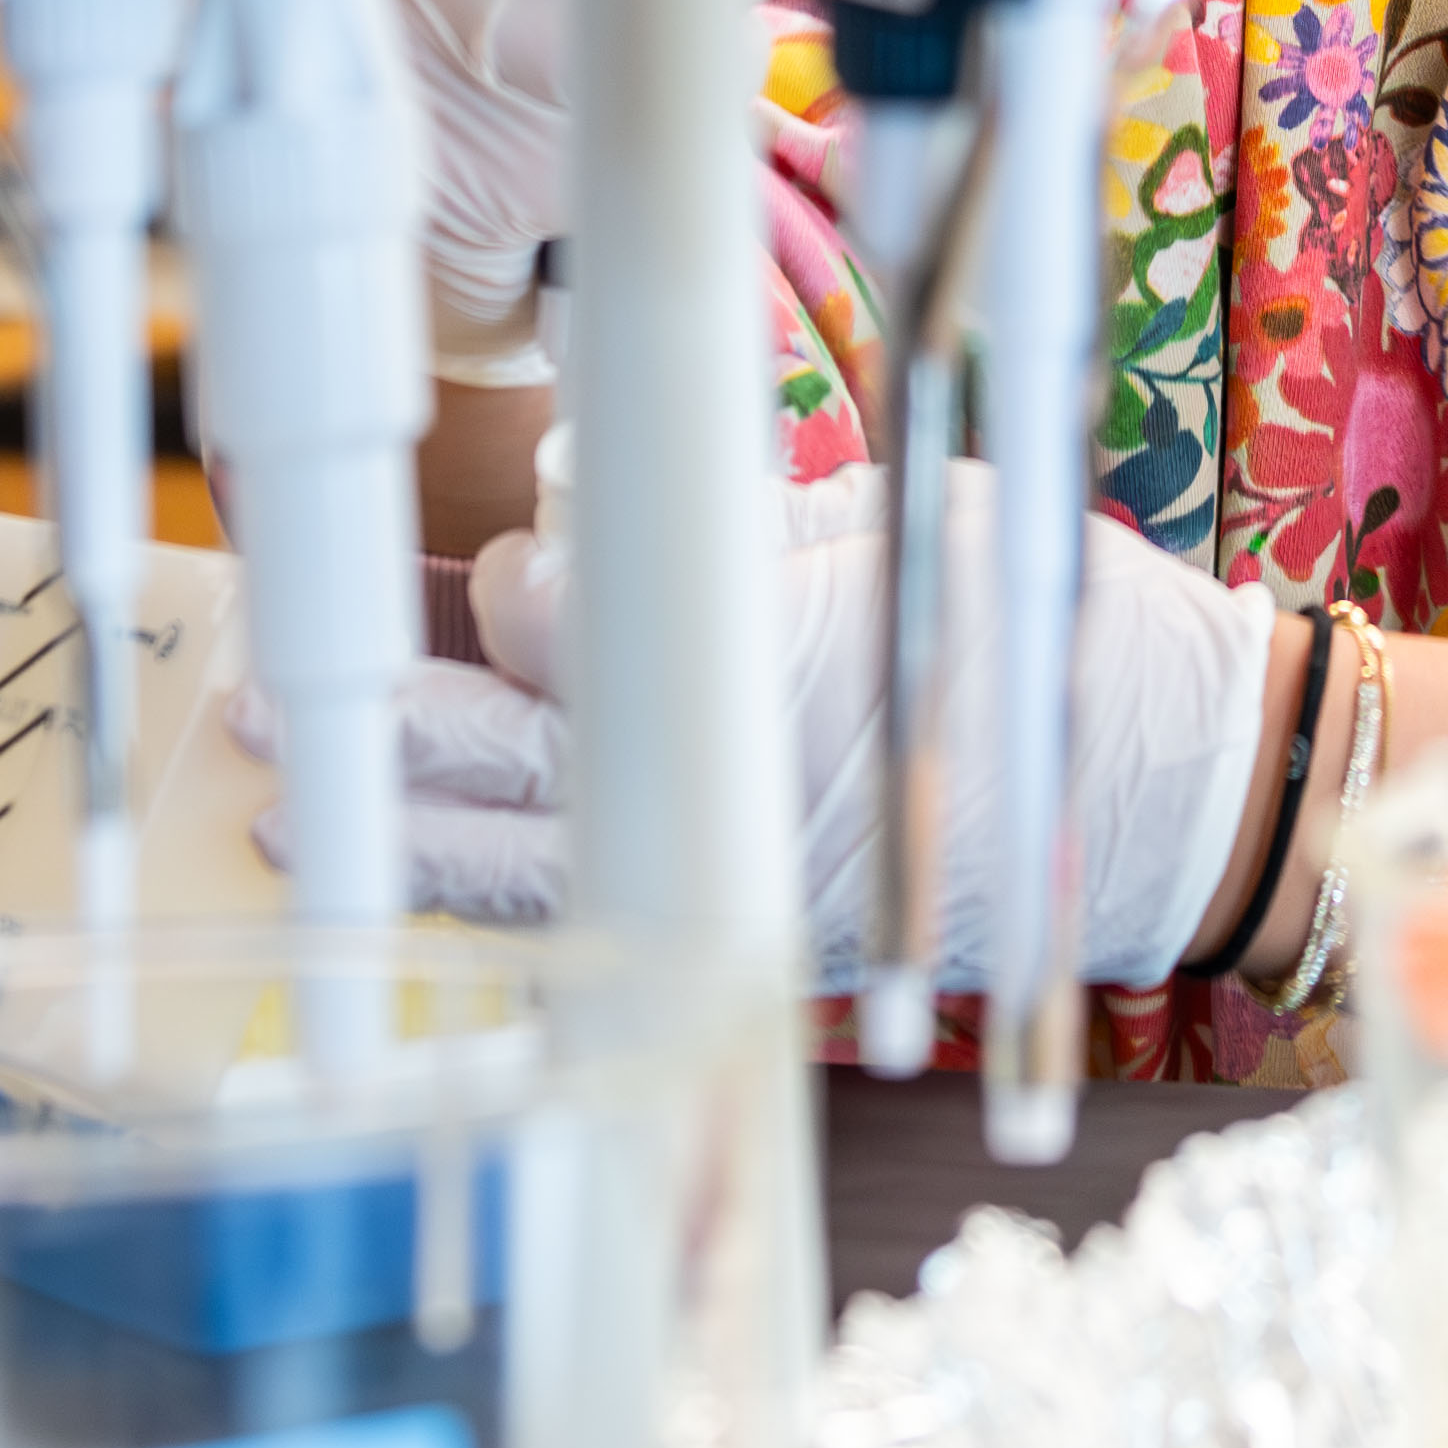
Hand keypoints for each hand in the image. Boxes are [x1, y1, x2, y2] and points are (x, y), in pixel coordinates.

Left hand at [362, 466, 1272, 994]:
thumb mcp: (897, 524)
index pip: (568, 624)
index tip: (502, 574)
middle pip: (519, 755)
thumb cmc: (1047, 623)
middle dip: (393, 730)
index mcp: (772, 650)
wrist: (1174, 787)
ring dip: (406, 844)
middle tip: (272, 709)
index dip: (512, 596)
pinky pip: (605, 929)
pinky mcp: (763, 941)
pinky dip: (504, 917)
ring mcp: (749, 878)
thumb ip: (739, 524)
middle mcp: (741, 777)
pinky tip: (424, 900)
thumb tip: (585, 507)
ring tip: (288, 820)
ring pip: (536, 866)